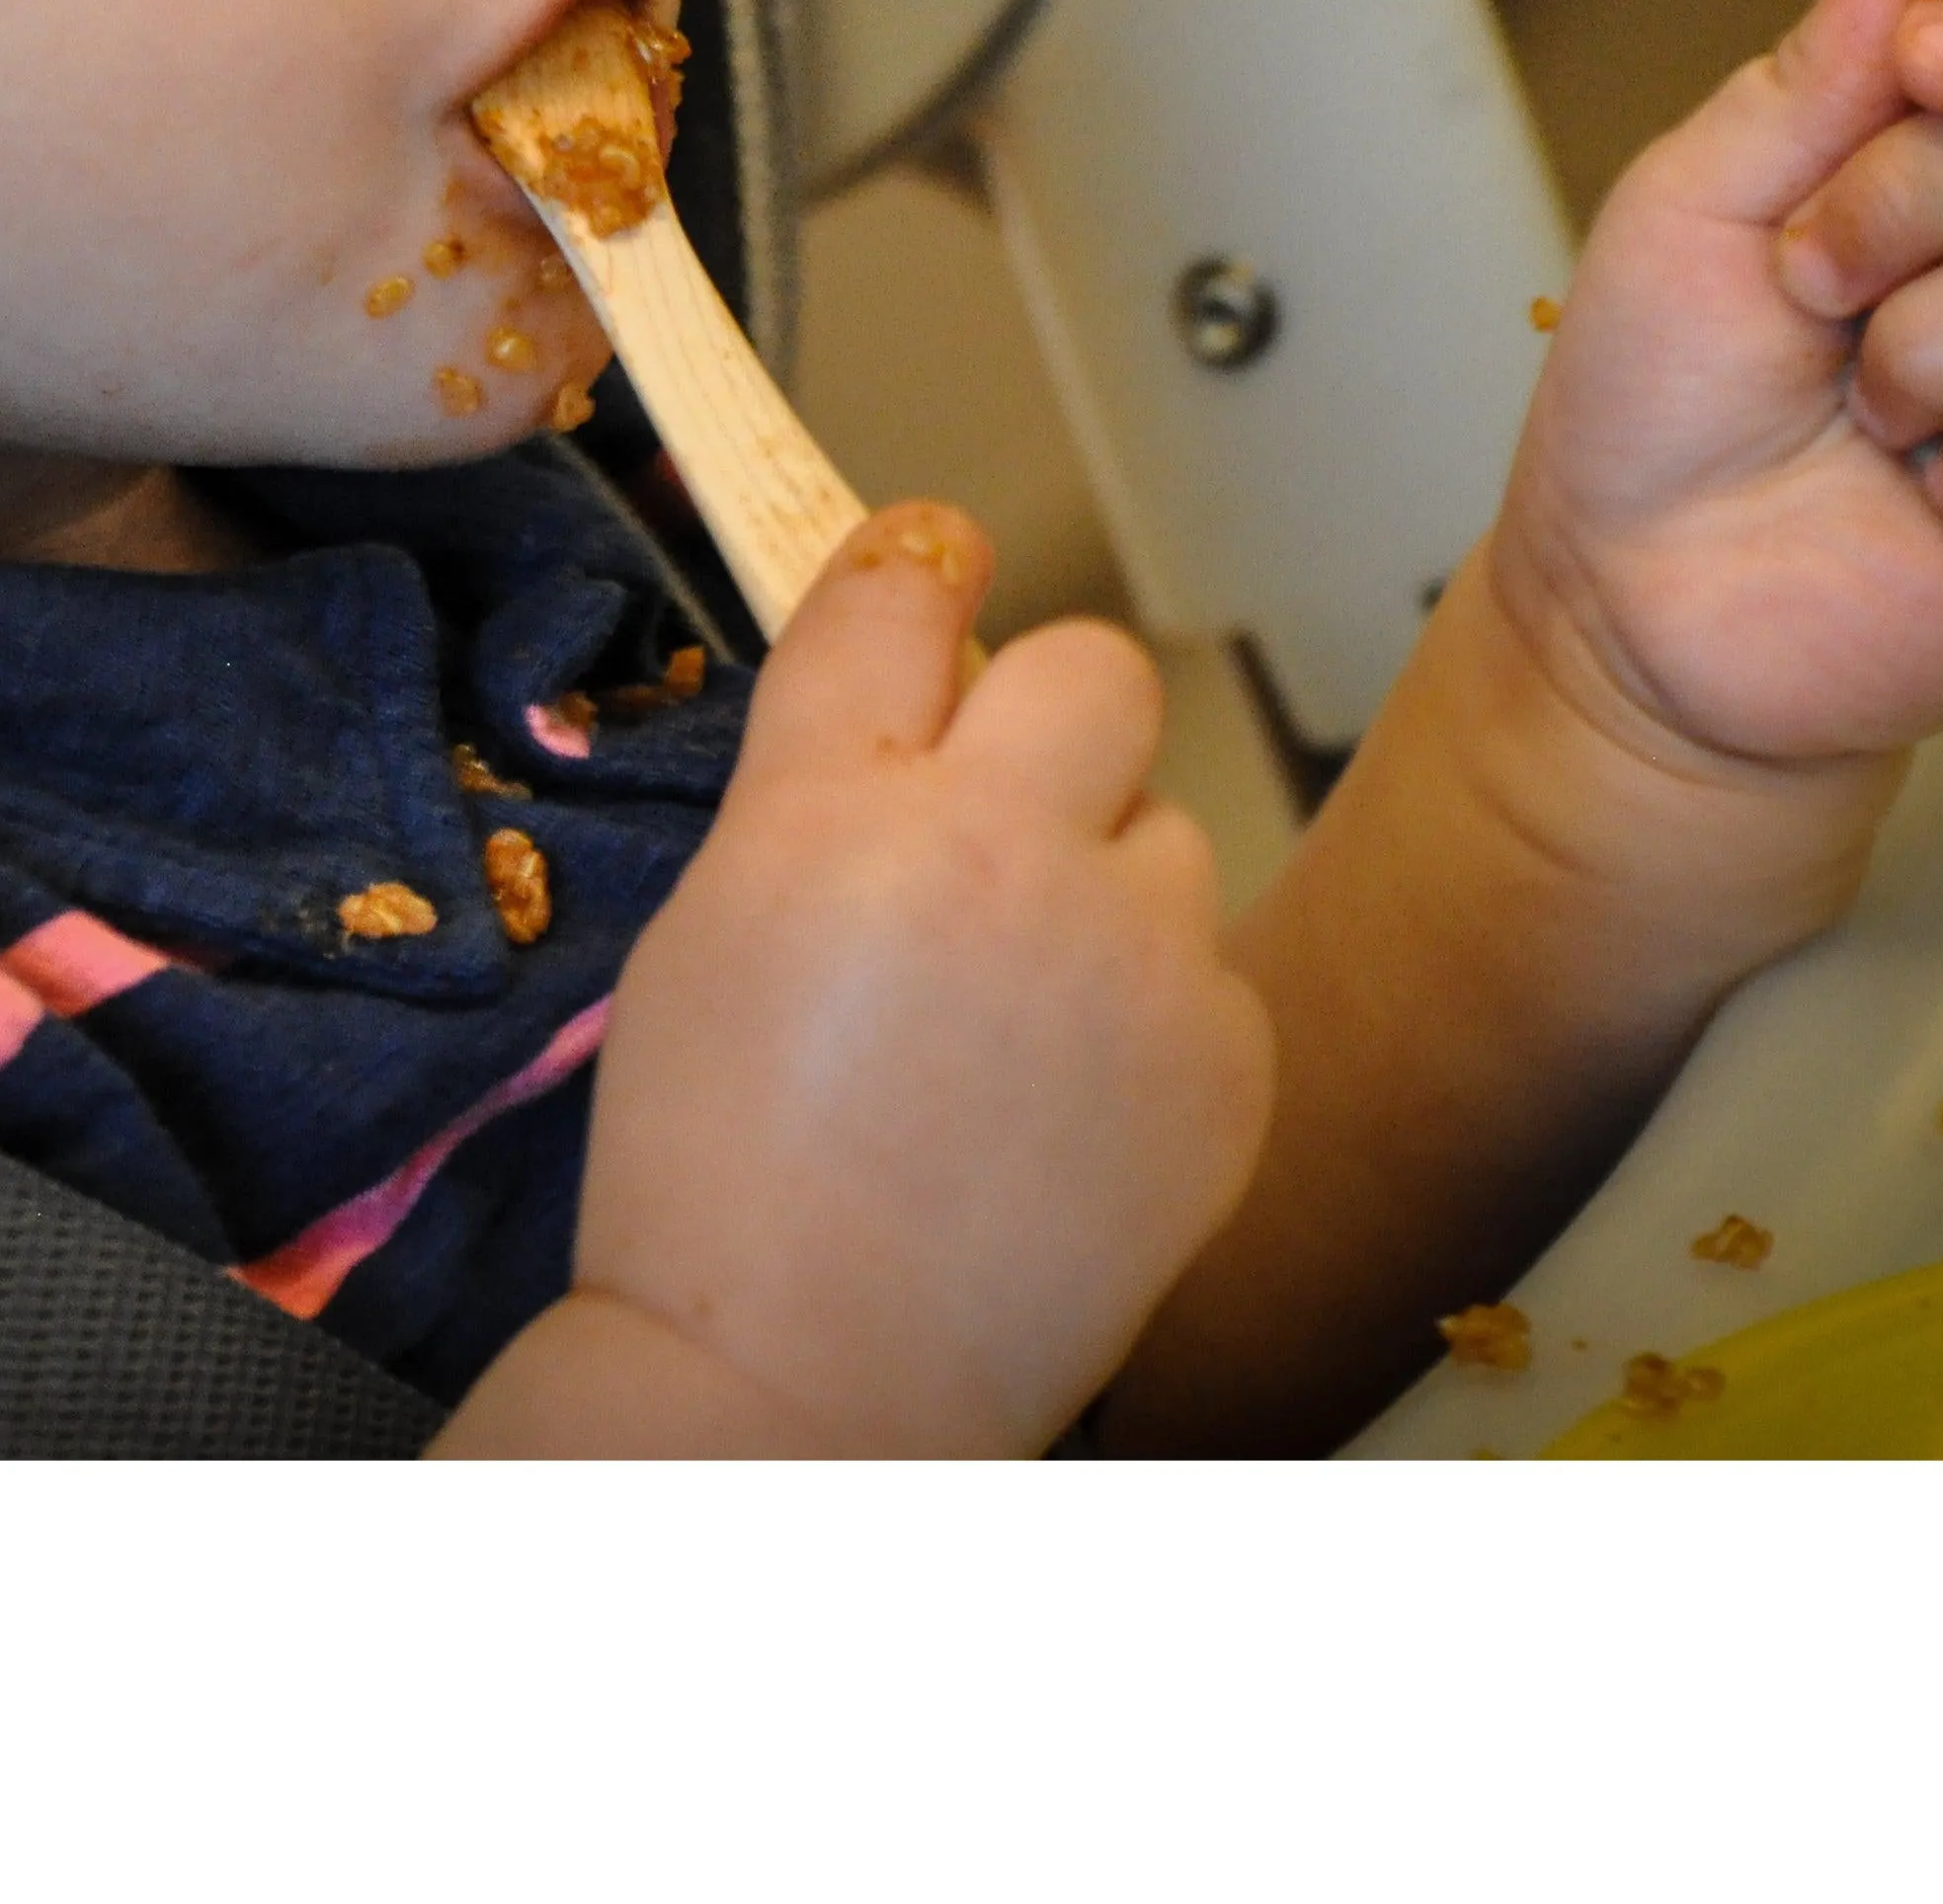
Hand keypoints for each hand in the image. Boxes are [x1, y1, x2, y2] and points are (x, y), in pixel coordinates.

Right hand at [565, 503, 1274, 1453]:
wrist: (805, 1381)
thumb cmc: (720, 1170)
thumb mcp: (715, 923)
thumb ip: (816, 783)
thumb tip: (907, 675)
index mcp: (830, 808)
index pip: (903, 590)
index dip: (919, 561)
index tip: (936, 562)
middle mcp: (998, 851)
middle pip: (1089, 667)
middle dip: (1046, 716)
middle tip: (1000, 810)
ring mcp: (1131, 957)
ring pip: (1163, 826)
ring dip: (1105, 881)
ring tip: (1020, 1017)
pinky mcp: (1226, 1058)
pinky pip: (1206, 968)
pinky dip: (1153, 1016)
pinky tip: (1070, 1107)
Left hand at [1497, 0, 1942, 783]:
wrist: (1623, 600)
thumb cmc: (1650, 408)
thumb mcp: (1690, 209)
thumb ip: (1806, 76)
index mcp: (1928, 148)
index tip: (1925, 56)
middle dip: (1903, 204)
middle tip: (1804, 288)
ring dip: (1928, 349)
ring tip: (1855, 412)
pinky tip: (1937, 497)